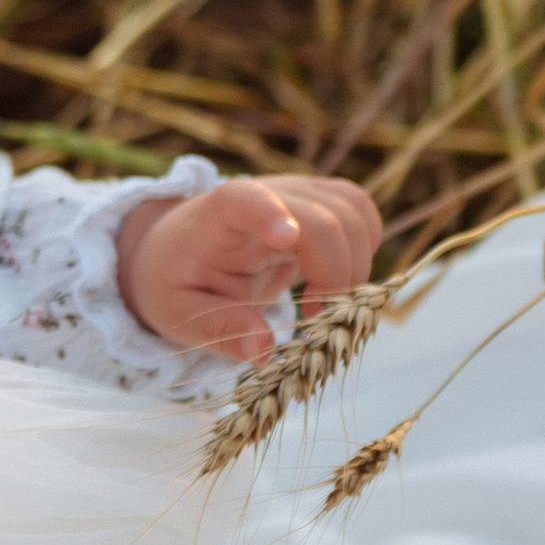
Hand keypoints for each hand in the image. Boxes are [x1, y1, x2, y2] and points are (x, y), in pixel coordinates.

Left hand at [115, 171, 382, 365]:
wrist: (179, 250)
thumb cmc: (178, 281)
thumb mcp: (181, 315)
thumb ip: (221, 331)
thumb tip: (264, 351)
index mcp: (218, 217)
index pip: (247, 199)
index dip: (270, 212)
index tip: (287, 240)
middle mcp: (265, 193)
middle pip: (323, 216)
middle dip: (337, 273)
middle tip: (315, 320)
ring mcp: (298, 192)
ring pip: (353, 211)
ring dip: (357, 266)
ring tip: (326, 306)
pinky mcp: (320, 201)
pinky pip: (362, 213)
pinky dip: (366, 250)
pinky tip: (340, 283)